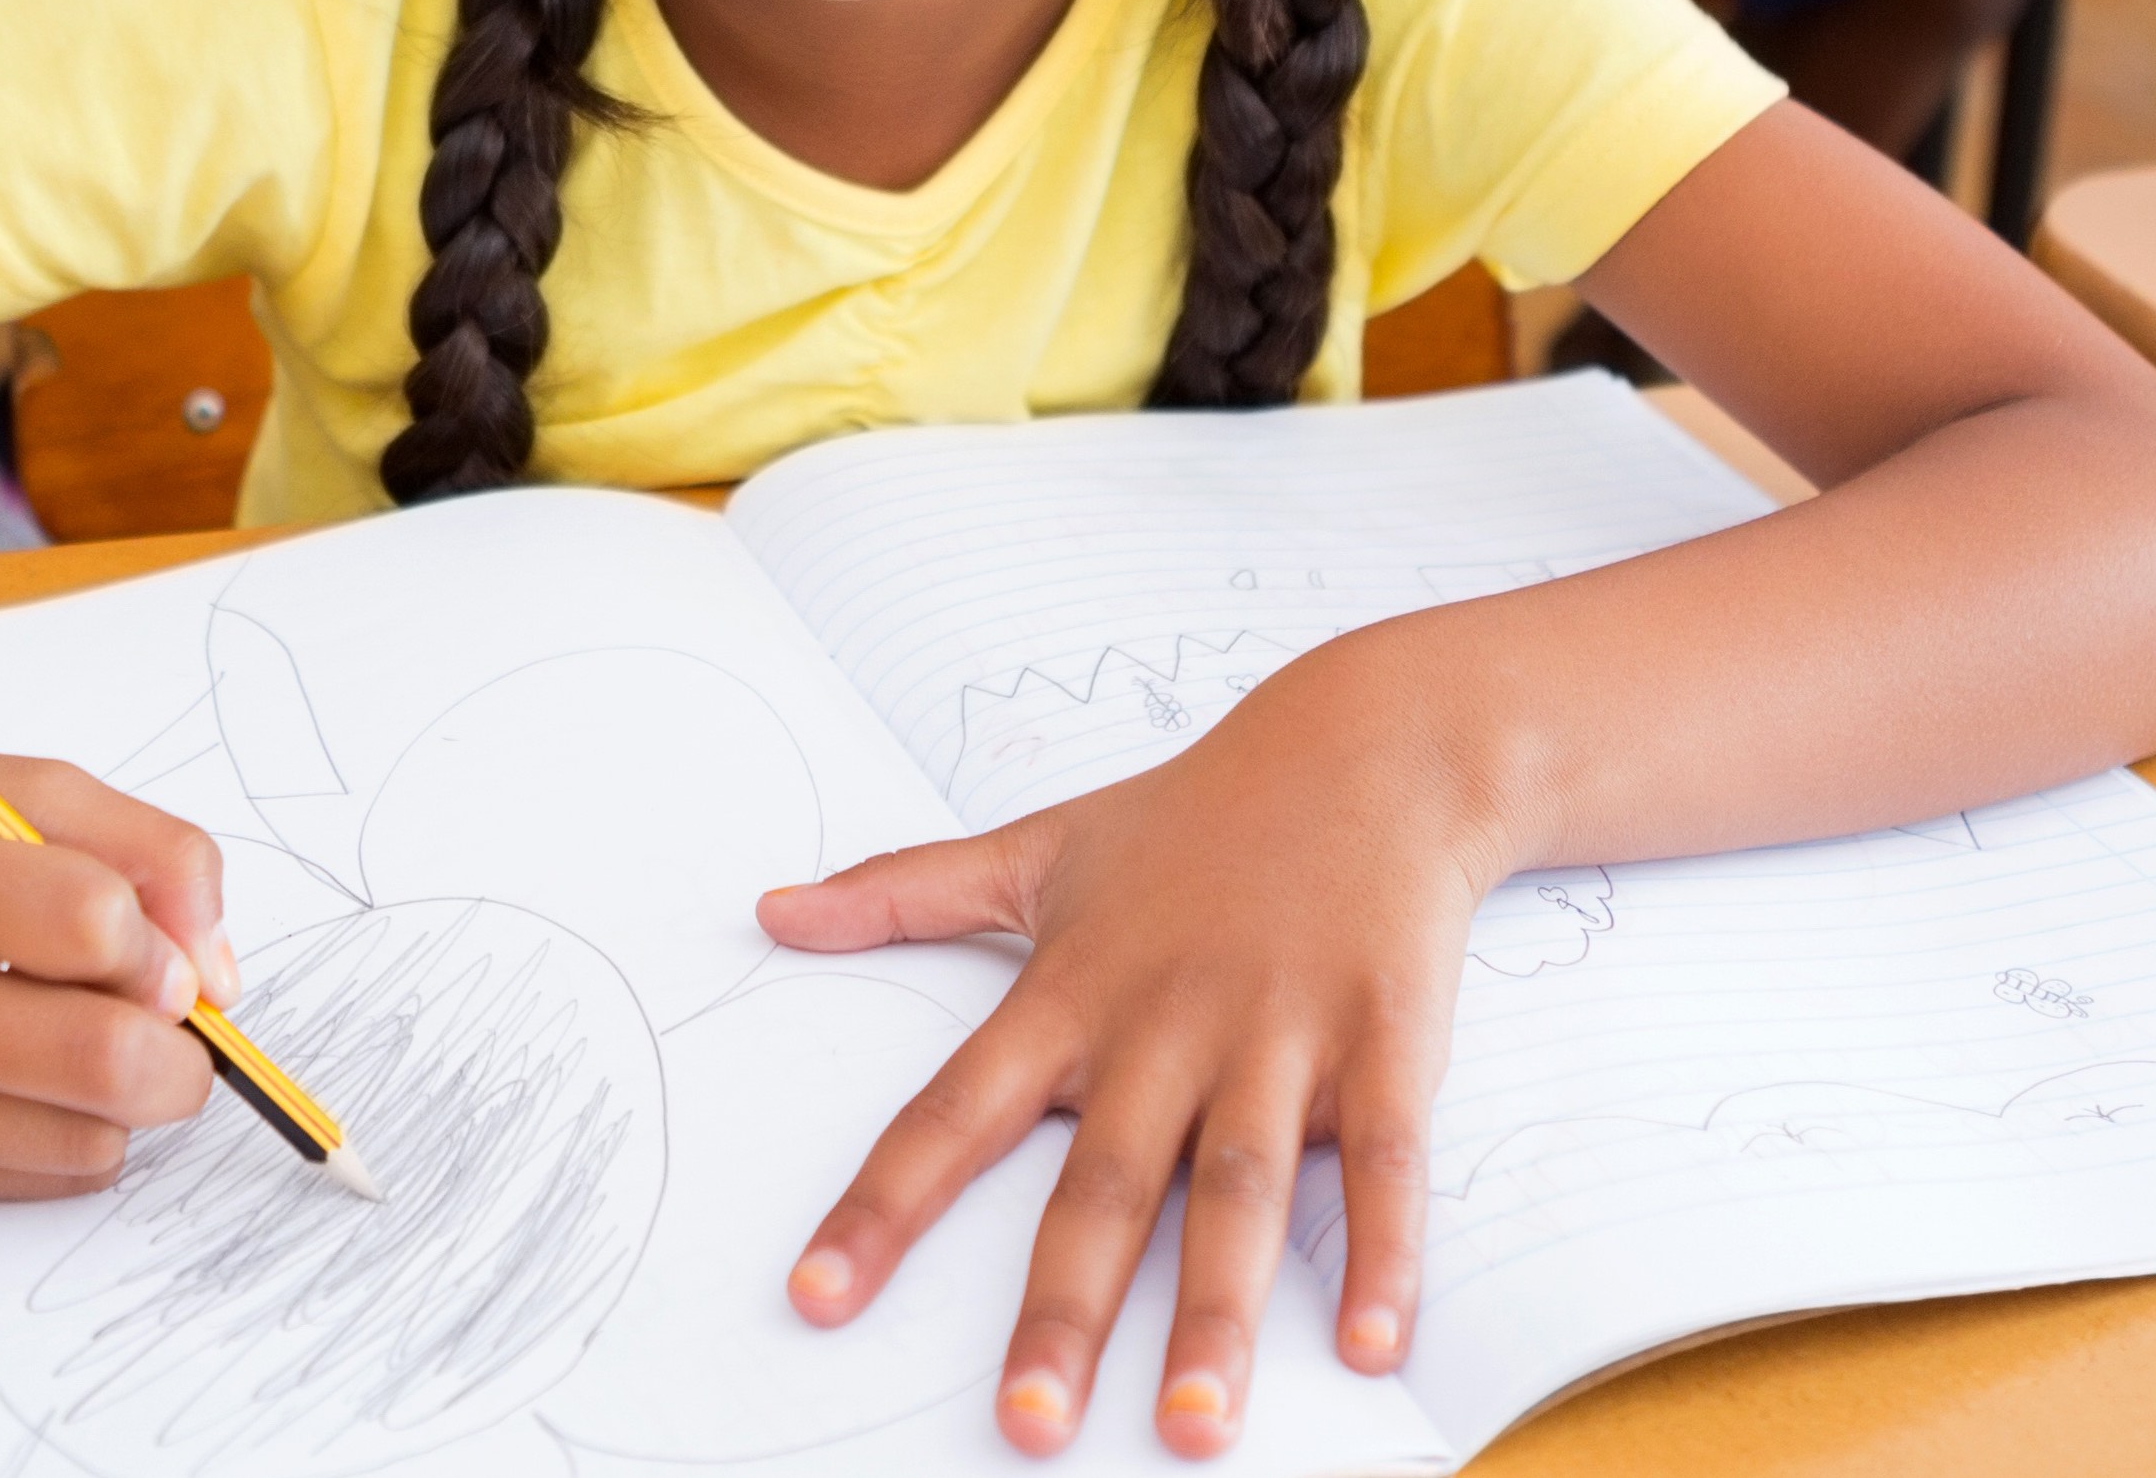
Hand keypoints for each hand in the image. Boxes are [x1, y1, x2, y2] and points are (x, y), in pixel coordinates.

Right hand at [0, 744, 238, 1200]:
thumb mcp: (17, 786)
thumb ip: (149, 853)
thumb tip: (221, 982)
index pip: (83, 925)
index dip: (157, 942)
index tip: (154, 944)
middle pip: (95, 1060)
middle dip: (180, 1049)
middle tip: (172, 1016)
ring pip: (84, 1139)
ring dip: (129, 1096)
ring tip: (90, 1031)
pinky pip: (44, 1179)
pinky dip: (78, 1134)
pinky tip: (34, 1072)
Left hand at [760, 637, 1507, 1458]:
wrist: (1372, 747)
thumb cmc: (1196, 816)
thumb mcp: (1038, 847)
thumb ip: (903, 891)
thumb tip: (769, 908)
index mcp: (1070, 994)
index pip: (951, 1115)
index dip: (883, 1208)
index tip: (817, 1297)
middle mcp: (1164, 1026)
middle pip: (1102, 1188)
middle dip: (1063, 1310)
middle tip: (1026, 1426)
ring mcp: (1279, 1039)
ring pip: (1235, 1195)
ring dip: (1215, 1315)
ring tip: (1190, 1425)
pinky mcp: (1386, 1045)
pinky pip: (1381, 1163)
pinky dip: (1384, 1253)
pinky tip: (1375, 1343)